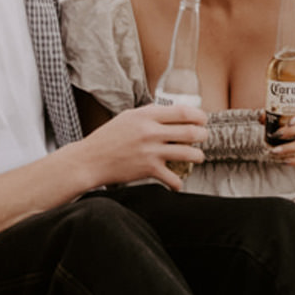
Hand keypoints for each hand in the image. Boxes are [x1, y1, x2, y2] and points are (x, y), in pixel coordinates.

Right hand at [79, 99, 205, 192]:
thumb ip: (149, 114)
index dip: (199, 116)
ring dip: (198, 156)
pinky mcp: (149, 169)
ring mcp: (151, 151)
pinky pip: (174, 177)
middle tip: (204, 137)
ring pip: (189, 153)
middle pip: (190, 132)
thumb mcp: (127, 117)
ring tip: (197, 156)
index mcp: (146, 116)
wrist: (90, 160)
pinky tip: (177, 182)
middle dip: (203, 135)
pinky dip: (178, 182)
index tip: (203, 120)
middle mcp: (151, 132)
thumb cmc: (108, 138)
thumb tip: (171, 112)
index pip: (182, 112)